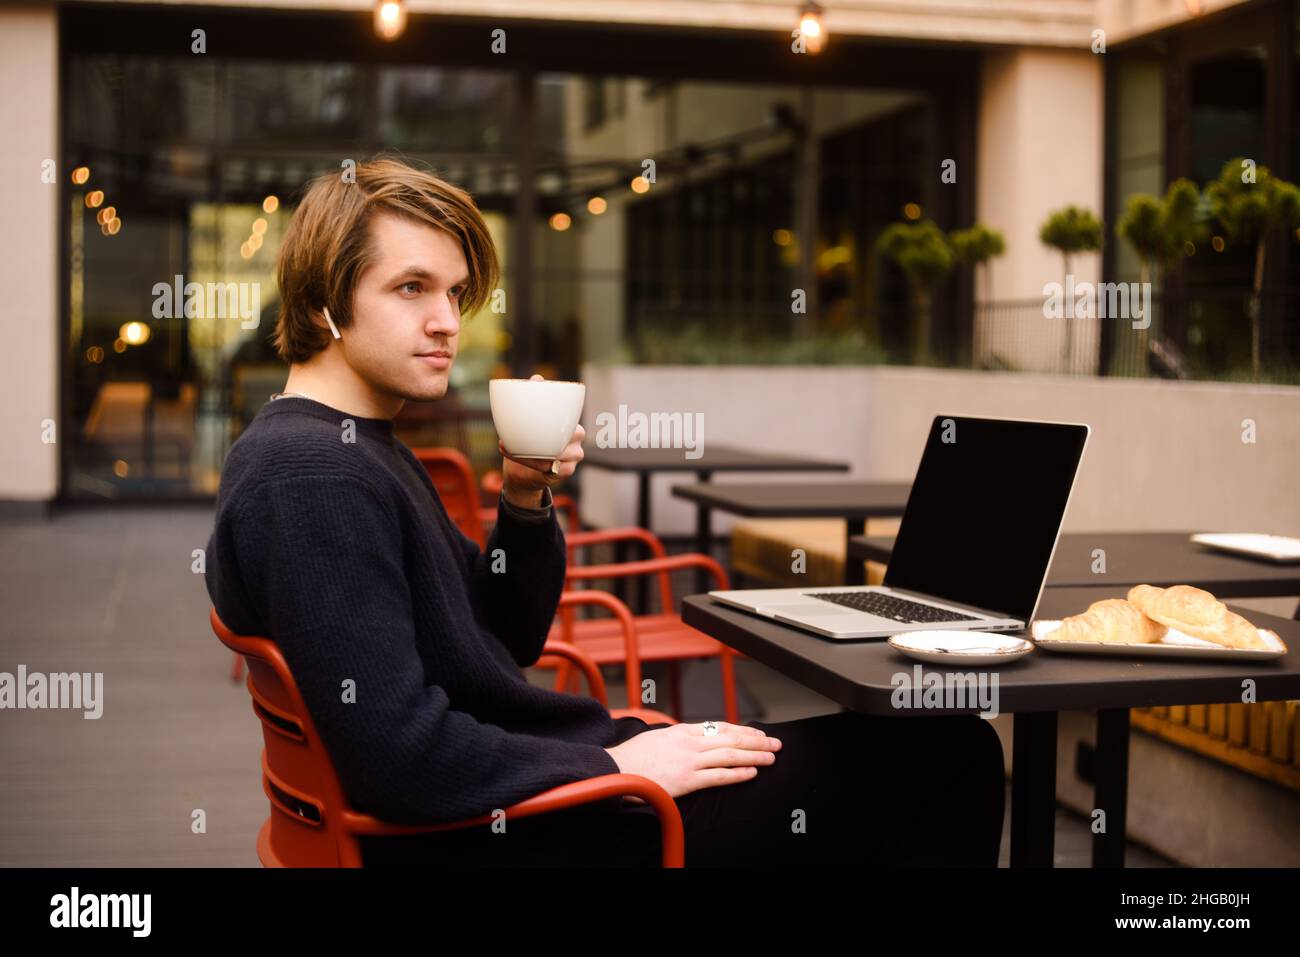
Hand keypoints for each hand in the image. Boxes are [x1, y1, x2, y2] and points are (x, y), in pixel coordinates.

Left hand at [498, 374, 583, 507]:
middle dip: (542, 434)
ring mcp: (574, 457)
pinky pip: (551, 466)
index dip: (548, 415)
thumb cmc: (527, 443)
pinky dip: (531, 462)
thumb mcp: (528, 421)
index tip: (526, 413)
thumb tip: (537, 378)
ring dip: (532, 450)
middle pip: (568, 434)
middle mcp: (576, 440)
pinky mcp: (567, 471)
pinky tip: (516, 457)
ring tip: (509, 446)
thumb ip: (534, 399)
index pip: (568, 416)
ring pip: (557, 451)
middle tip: (517, 431)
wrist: (521, 473)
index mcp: (571, 424)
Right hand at [605, 722, 781, 803]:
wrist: (616, 769)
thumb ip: (679, 738)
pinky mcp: (687, 779)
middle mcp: (689, 742)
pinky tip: (752, 772)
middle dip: (756, 740)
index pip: (721, 727)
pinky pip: (718, 776)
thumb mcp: (658, 737)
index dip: (743, 730)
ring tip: (771, 757)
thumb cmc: (634, 757)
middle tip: (775, 742)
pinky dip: (738, 773)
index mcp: (683, 730)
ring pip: (730, 755)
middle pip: (731, 739)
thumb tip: (694, 738)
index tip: (758, 732)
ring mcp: (689, 760)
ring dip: (754, 755)